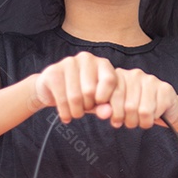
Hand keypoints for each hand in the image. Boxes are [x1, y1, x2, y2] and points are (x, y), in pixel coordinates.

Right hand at [33, 52, 177, 128]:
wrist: (48, 89)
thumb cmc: (81, 96)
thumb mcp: (100, 101)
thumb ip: (113, 106)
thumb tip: (128, 117)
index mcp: (104, 66)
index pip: (115, 82)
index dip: (115, 101)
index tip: (110, 115)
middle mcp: (88, 60)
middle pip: (96, 91)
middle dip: (93, 108)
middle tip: (88, 116)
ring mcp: (69, 64)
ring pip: (78, 95)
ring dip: (77, 110)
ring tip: (74, 117)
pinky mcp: (52, 73)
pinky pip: (61, 96)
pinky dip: (64, 110)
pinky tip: (65, 117)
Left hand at [102, 67, 177, 128]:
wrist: (164, 107)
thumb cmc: (137, 107)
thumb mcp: (118, 108)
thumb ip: (106, 109)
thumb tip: (102, 113)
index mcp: (119, 76)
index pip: (112, 96)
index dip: (115, 114)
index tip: (117, 120)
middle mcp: (135, 74)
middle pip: (128, 106)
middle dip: (129, 120)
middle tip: (132, 122)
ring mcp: (151, 80)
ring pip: (142, 111)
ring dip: (141, 122)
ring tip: (142, 119)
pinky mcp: (165, 89)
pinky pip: (155, 112)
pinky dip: (153, 119)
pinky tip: (153, 115)